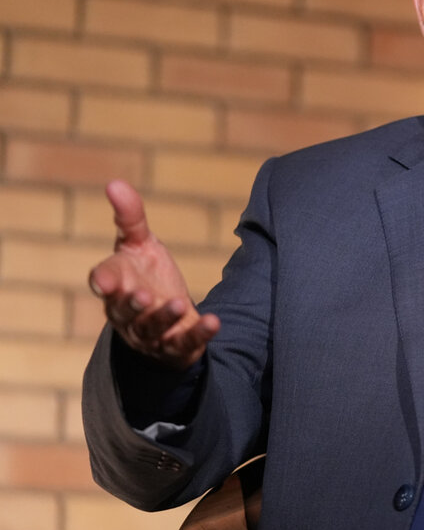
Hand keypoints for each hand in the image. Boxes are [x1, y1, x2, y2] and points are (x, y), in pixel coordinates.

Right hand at [88, 180, 219, 369]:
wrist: (166, 316)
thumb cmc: (145, 275)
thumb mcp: (139, 244)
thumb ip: (129, 217)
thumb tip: (114, 182)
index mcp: (116, 286)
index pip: (104, 283)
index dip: (103, 282)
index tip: (104, 281)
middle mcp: (128, 314)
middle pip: (126, 312)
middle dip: (133, 305)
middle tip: (143, 295)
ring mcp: (151, 334)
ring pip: (153, 330)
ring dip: (165, 317)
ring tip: (179, 302)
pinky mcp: (176, 347)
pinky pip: (185, 344)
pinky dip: (199, 334)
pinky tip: (214, 321)